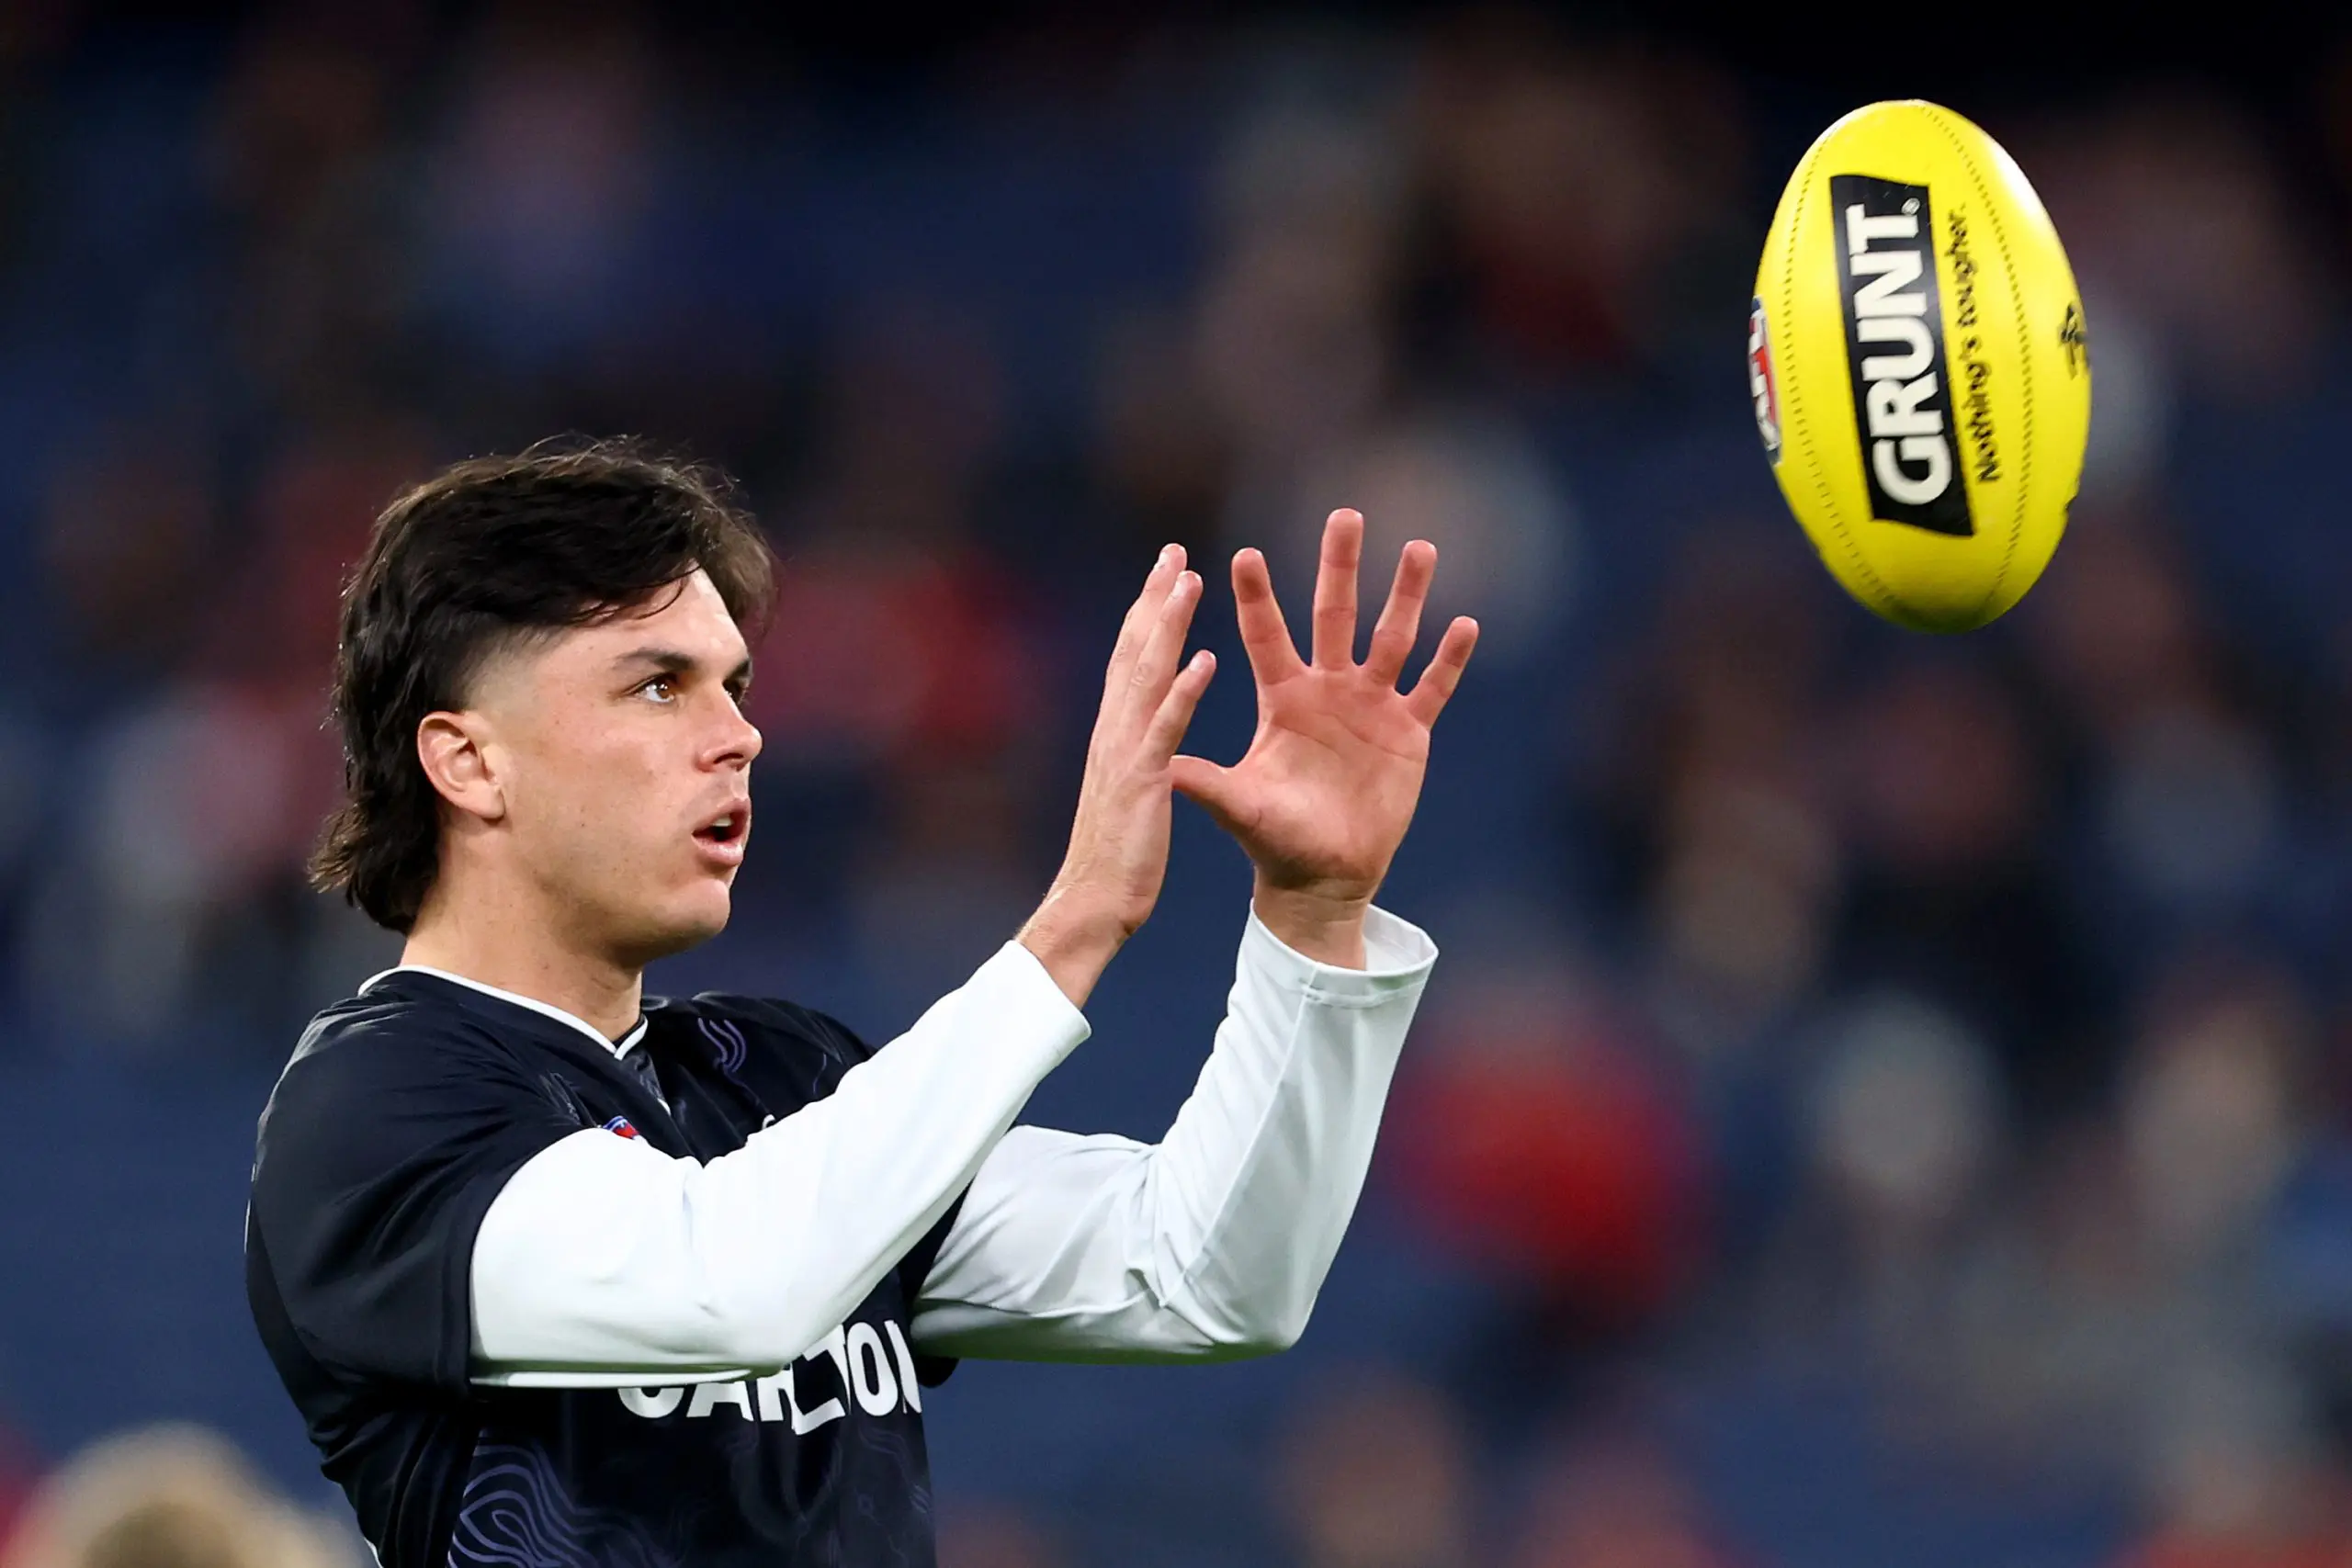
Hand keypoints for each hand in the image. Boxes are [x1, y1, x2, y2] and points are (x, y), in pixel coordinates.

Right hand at [1020, 545, 1215, 1005]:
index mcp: (1115, 733)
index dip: (1147, 614)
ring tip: (1188, 580)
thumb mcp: (1126, 794)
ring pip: (1146, 676)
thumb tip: (1139, 735)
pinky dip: (1182, 691)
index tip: (1166, 573)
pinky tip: (1204, 659)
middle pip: (1134, 651)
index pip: (1131, 660)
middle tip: (1175, 552)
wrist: (1090, 905)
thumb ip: (1132, 756)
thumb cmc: (1115, 858)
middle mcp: (1113, 731)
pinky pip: (1166, 728)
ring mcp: (1125, 752)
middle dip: (1153, 600)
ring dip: (1166, 626)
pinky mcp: (1141, 780)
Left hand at [1170, 510, 1476, 960]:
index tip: (1244, 554)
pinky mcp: (1409, 733)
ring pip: (1392, 638)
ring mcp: (1371, 706)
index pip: (1266, 635)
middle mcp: (1328, 689)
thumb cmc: (1274, 840)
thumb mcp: (1239, 807)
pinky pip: (1432, 688)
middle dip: (1340, 566)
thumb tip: (1159, 762)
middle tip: (1344, 514)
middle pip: (1336, 614)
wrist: (1324, 875)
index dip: (1256, 597)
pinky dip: (1449, 659)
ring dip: (1407, 595)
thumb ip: (1206, 783)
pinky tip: (1465, 623)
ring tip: (1420, 548)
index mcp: (1283, 698)